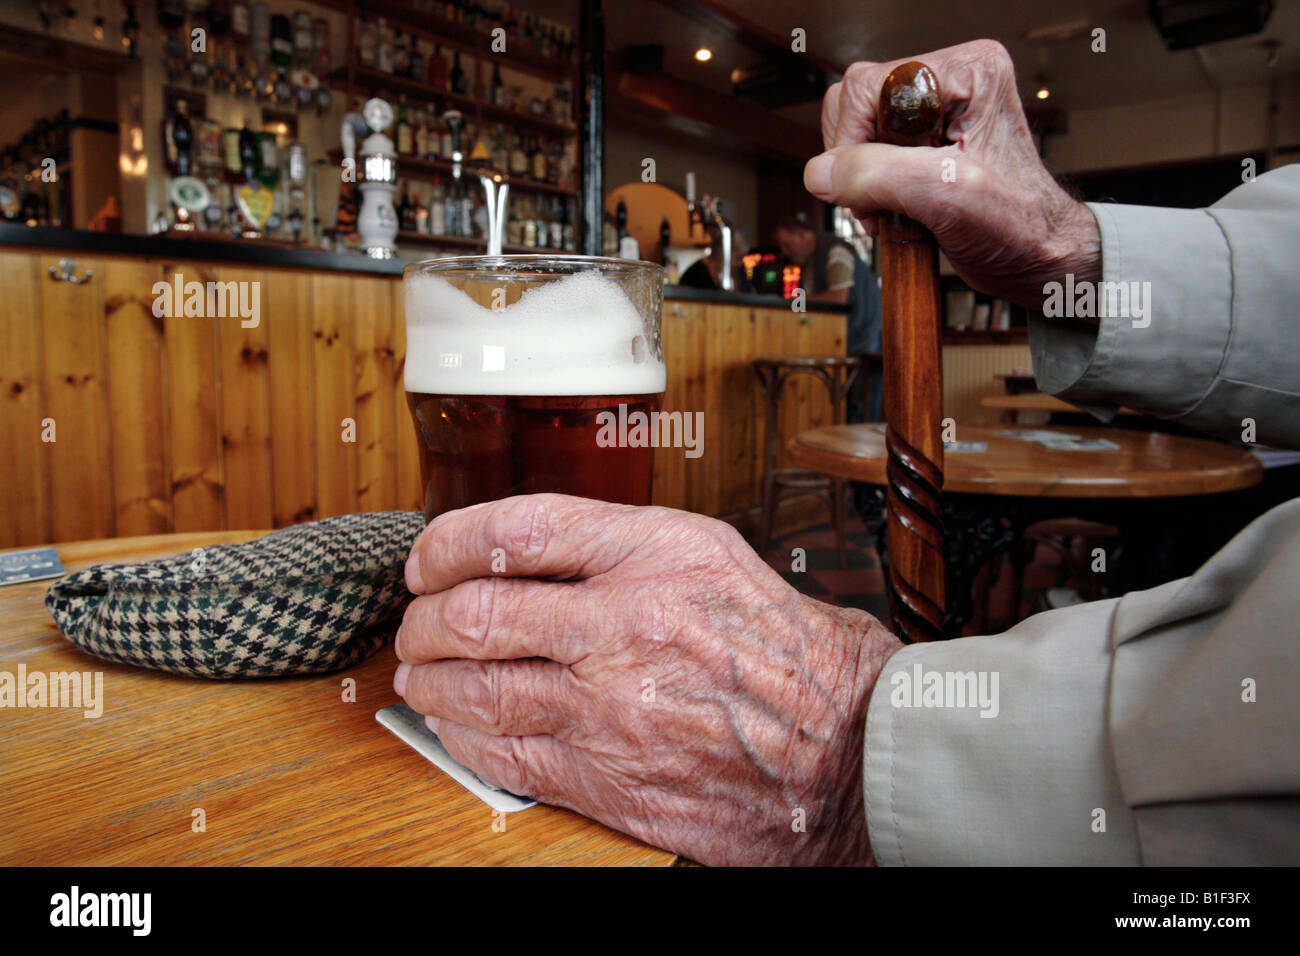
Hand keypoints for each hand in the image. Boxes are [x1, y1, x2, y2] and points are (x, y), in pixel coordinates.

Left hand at [393, 494, 902, 865]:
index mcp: (654, 556)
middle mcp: (626, 627)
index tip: (428, 558)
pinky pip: (503, 758)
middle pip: (476, 614)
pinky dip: (462, 741)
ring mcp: (612, 710)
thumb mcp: (712, 556)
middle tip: (417, 624)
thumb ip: (617, 546)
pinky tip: (457, 728)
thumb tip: (521, 549)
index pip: (515, 531)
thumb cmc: (783, 650)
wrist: (849, 749)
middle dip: (424, 621)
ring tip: (422, 674)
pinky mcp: (609, 781)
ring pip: (475, 691)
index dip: (448, 543)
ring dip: (429, 682)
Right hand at [804, 39, 1100, 312]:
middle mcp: (949, 80)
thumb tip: (820, 172)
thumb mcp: (949, 197)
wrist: (1038, 258)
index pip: (868, 88)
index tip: (878, 191)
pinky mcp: (922, 138)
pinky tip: (898, 208)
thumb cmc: (1020, 228)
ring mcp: (934, 110)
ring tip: (897, 209)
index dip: (856, 145)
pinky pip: (865, 151)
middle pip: (855, 105)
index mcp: (966, 73)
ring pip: (854, 131)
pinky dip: (869, 188)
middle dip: (858, 163)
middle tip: (887, 203)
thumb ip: (880, 175)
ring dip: (861, 179)